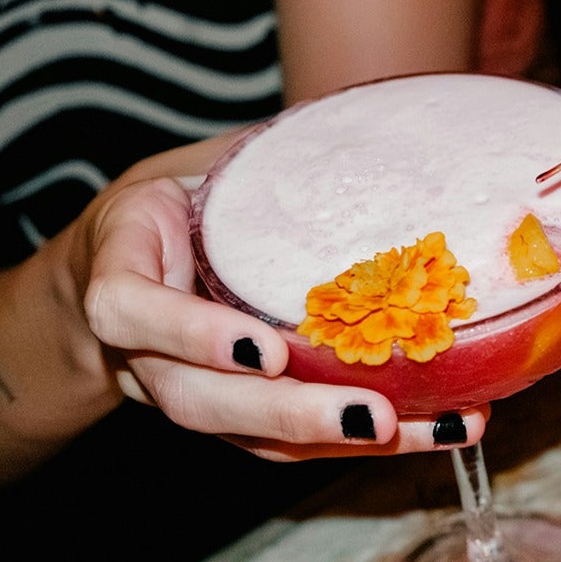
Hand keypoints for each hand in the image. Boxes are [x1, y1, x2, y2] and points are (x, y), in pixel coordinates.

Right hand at [72, 135, 487, 460]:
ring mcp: (186, 391)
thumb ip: (254, 154)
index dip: (189, 335)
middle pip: (200, 403)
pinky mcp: (232, 418)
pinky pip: (288, 443)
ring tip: (436, 428)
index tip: (259, 348)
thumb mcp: (196, 165)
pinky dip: (362, 438)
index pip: (129, 312)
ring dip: (346, 439)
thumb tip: (353, 118)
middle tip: (374, 416)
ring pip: (251, 437)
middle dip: (292, 414)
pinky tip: (439, 425)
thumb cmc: (175, 202)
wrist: (124, 261)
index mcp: (121, 273)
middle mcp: (143, 351)